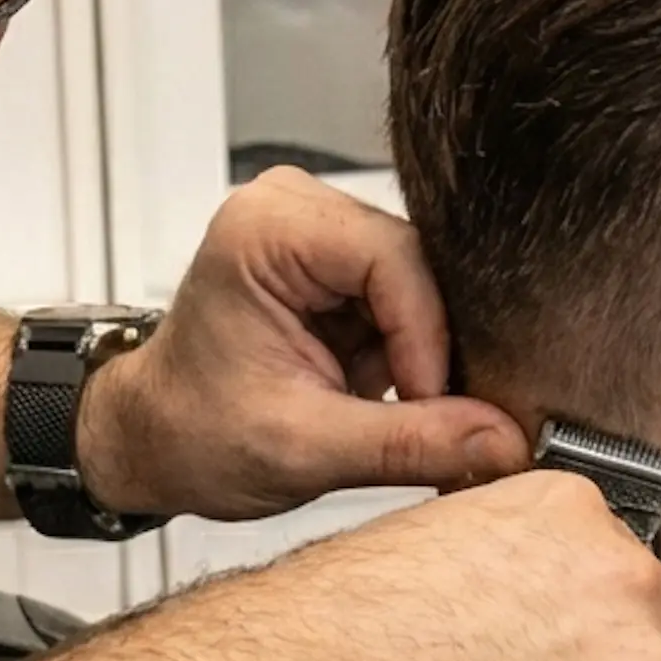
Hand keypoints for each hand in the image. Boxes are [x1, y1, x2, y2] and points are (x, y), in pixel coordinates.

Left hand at [76, 167, 529, 520]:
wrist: (156, 442)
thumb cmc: (193, 433)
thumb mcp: (304, 450)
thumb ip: (408, 443)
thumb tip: (504, 443)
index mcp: (263, 229)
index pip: (392, 259)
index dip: (426, 337)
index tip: (432, 405)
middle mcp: (292, 210)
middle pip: (416, 264)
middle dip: (433, 347)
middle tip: (444, 419)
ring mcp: (317, 232)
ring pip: (424, 283)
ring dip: (425, 353)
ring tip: (405, 412)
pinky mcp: (337, 264)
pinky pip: (410, 298)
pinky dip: (412, 352)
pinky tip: (390, 392)